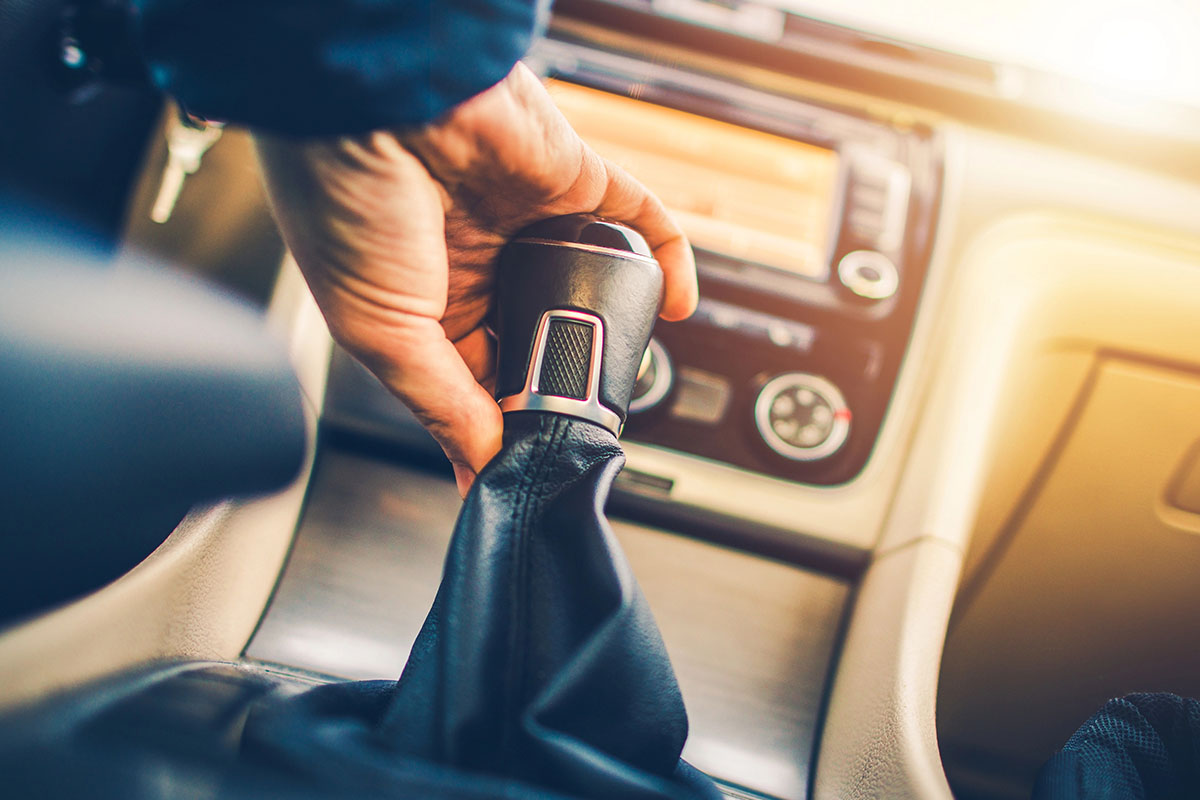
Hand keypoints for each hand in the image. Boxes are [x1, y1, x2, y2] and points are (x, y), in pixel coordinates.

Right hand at [255, 63, 695, 495]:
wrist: (373, 98)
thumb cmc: (342, 198)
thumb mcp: (381, 331)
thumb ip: (440, 400)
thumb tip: (483, 458)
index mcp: (422, 304)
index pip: (476, 379)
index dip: (502, 421)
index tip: (527, 463)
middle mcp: (478, 266)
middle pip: (538, 338)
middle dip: (559, 381)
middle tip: (582, 429)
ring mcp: (528, 223)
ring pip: (589, 287)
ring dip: (610, 329)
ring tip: (625, 378)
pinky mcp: (573, 180)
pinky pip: (636, 221)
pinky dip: (663, 258)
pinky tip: (675, 304)